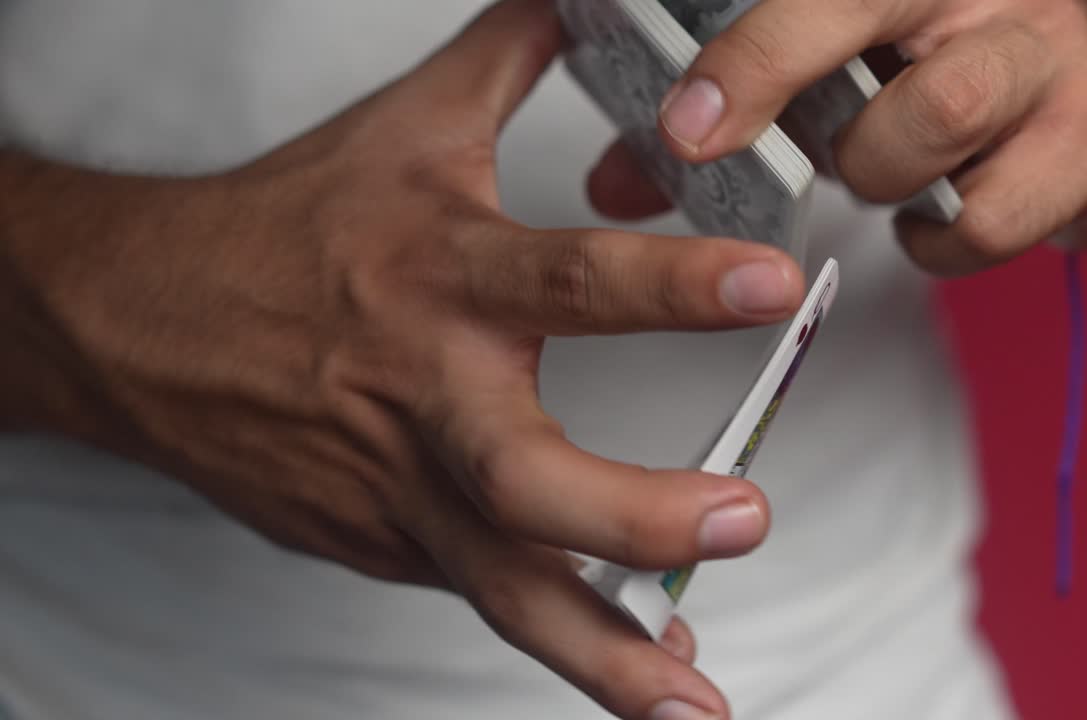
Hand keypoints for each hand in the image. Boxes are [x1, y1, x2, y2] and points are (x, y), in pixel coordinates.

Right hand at [2, 0, 805, 716]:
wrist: (140, 325)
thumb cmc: (286, 227)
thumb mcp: (406, 129)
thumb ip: (510, 57)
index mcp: (441, 277)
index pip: (568, 279)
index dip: (671, 281)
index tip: (769, 286)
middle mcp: (426, 395)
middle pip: (527, 477)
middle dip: (636, 511)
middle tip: (742, 520)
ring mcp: (402, 486)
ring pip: (504, 588)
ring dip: (604, 657)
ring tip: (693, 708)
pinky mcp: (388, 542)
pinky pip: (486, 597)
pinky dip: (566, 642)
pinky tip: (643, 677)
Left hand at [589, 0, 1086, 275]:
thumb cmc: (951, 85)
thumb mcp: (838, 77)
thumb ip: (731, 115)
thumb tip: (622, 177)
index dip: (751, 52)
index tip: (686, 121)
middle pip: (871, 8)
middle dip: (776, 79)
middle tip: (710, 139)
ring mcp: (1054, 56)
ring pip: (937, 116)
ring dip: (875, 169)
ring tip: (876, 169)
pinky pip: (985, 220)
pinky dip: (937, 242)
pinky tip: (936, 216)